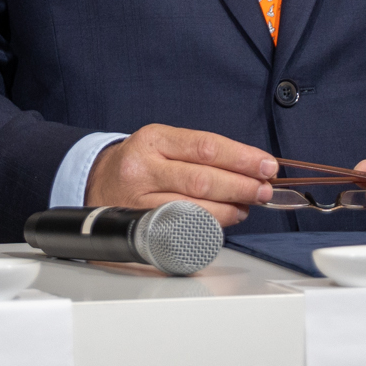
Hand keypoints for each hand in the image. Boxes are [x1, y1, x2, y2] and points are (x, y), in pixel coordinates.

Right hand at [84, 125, 279, 225]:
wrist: (98, 181)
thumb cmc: (143, 162)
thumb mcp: (166, 144)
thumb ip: (205, 154)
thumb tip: (253, 170)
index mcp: (154, 139)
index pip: (206, 147)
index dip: (241, 158)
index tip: (266, 165)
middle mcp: (143, 166)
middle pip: (202, 179)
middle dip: (241, 185)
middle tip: (264, 190)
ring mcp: (139, 197)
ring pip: (193, 206)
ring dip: (229, 208)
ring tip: (246, 206)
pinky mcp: (139, 222)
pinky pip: (181, 226)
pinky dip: (209, 224)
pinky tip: (223, 220)